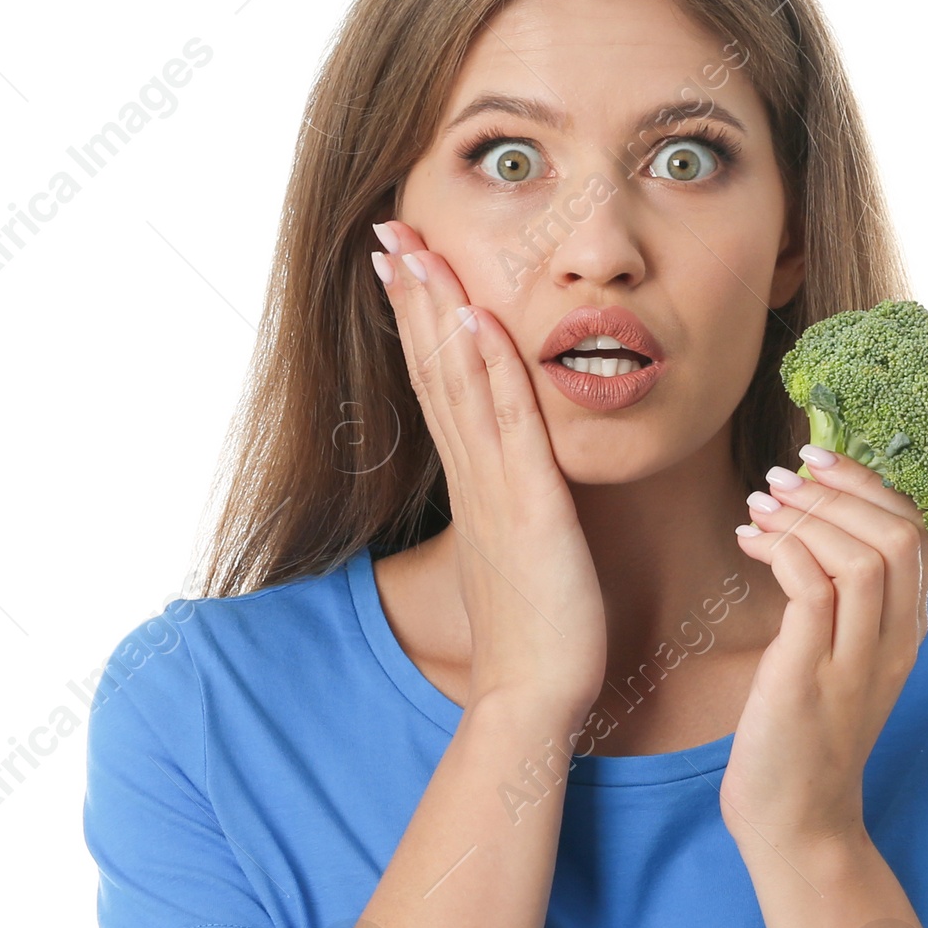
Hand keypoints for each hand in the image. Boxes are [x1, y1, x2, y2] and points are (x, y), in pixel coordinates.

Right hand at [372, 222, 607, 722]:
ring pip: (459, 382)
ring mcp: (496, 490)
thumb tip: (521, 484)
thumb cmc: (538, 634)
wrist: (533, 698)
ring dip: (437, 310)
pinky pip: (506, 424)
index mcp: (476, 484)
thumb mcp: (525, 551)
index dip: (420, 322)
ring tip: (415, 246)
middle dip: (413, 295)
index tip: (403, 263)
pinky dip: (488, 366)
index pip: (440, 386)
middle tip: (389, 229)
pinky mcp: (529, 510)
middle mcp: (475, 478)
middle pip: (435, 369)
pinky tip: (475, 314)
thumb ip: (517, 506)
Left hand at [720, 448, 927, 851]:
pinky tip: (749, 544)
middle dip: (840, 489)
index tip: (819, 462)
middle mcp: (894, 643)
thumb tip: (805, 527)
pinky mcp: (812, 677)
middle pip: (899, 534)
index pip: (915, 533)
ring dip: (807, 516)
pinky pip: (814, 589)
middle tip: (783, 476)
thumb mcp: (835, 659)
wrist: (796, 821)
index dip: (870, 486)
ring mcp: (857, 662)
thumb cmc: (803, 736)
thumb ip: (837, 602)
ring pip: (864, 556)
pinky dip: (784, 552)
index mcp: (907, 632)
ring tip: (758, 505)